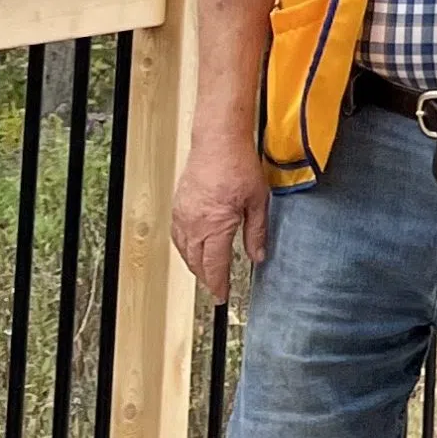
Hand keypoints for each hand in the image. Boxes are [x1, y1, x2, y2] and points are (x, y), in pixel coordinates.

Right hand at [172, 138, 270, 301]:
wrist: (218, 141)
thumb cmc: (238, 165)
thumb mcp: (258, 201)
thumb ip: (257, 232)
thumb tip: (258, 256)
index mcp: (215, 226)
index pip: (215, 266)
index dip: (219, 284)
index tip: (223, 296)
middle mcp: (194, 224)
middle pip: (196, 263)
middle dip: (206, 278)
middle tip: (216, 288)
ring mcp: (183, 215)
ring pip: (184, 251)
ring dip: (195, 265)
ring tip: (206, 273)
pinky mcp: (178, 206)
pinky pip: (178, 236)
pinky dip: (185, 248)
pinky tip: (193, 249)